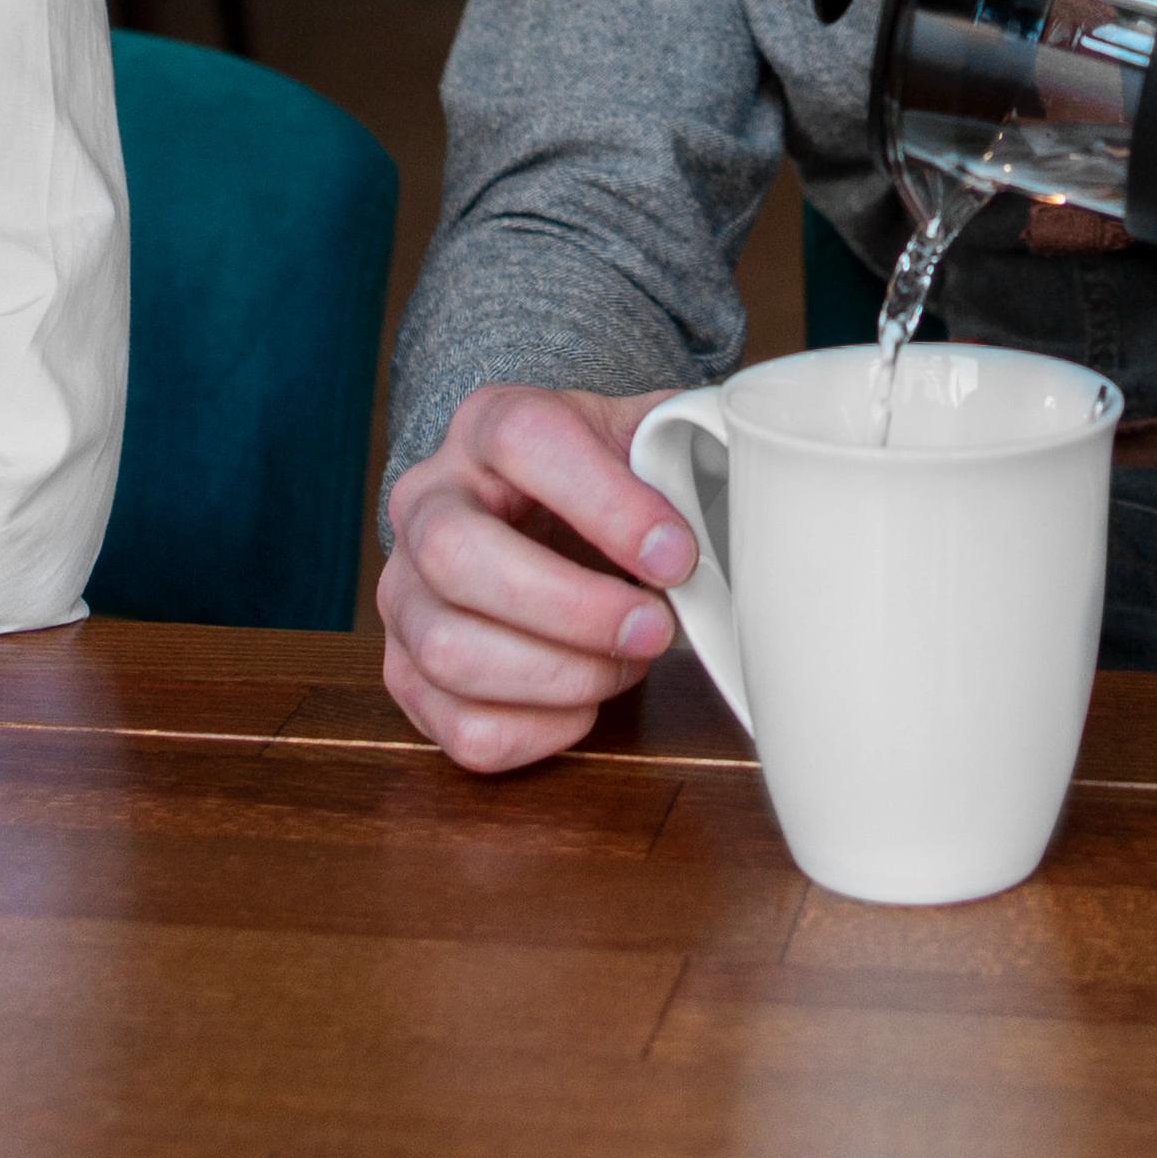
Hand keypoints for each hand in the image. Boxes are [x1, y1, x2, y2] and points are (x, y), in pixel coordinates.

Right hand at [375, 383, 687, 772]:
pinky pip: (459, 728)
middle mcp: (426, 502)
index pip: (525, 442)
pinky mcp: (406, 673)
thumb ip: (688, 444)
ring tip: (627, 662)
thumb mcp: (642, 439)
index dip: (607, 505)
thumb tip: (753, 471)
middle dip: (573, 609)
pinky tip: (585, 705)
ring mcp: (404, 592)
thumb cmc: (601, 483)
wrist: (538, 513)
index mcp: (487, 426)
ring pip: (451, 652)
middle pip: (458, 556)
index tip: (679, 555)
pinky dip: (538, 732)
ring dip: (562, 676)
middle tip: (657, 628)